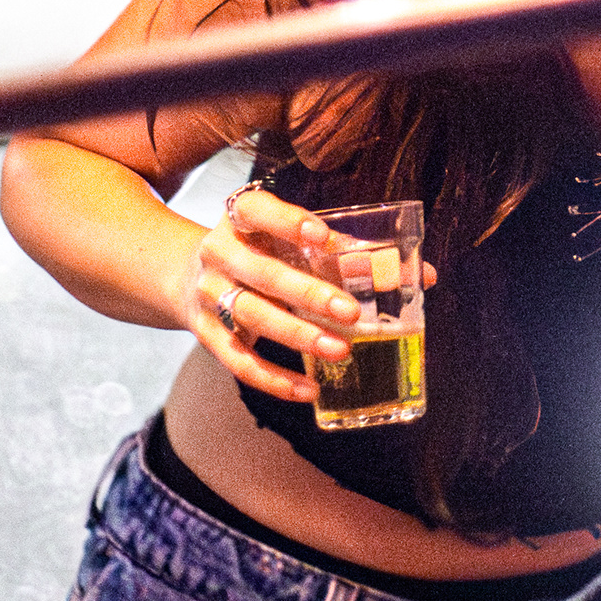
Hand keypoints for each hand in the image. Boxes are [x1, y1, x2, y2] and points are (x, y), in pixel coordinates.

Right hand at [184, 186, 361, 405]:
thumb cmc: (256, 251)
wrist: (187, 276)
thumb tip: (413, 275)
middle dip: (309, 294)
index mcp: (238, 219)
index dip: (287, 222)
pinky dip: (274, 379)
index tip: (324, 236)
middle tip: (351, 312)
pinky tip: (309, 389)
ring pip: (253, 316)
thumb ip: (340, 251)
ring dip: (298, 335)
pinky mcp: (206, 334)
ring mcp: (208, 295)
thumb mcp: (281, 237)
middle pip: (263, 274)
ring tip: (340, 349)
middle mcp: (219, 253)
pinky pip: (239, 361)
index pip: (256, 210)